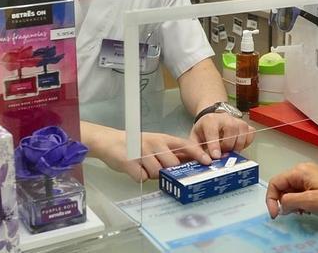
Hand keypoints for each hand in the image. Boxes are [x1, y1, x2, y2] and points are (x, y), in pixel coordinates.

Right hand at [87, 125, 211, 181]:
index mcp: (163, 139)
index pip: (185, 145)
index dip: (197, 153)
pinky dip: (139, 177)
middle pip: (172, 164)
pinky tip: (134, 169)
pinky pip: (141, 177)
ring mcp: (142, 153)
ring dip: (151, 175)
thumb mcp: (156, 143)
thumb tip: (191, 161)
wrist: (110, 141)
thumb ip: (171, 151)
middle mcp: (155, 144)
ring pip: (157, 173)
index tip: (207, 162)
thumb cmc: (136, 144)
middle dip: (168, 171)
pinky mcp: (130, 163)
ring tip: (143, 166)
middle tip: (158, 168)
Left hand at [189, 112, 254, 158]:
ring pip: (242, 134)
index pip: (213, 132)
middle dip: (227, 147)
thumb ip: (197, 152)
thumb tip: (207, 162)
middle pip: (231, 133)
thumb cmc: (203, 131)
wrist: (212, 119)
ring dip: (237, 146)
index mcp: (210, 120)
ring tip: (229, 150)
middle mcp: (225, 118)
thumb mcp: (194, 140)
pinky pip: (250, 134)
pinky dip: (246, 143)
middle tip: (222, 153)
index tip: (216, 156)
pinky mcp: (246, 125)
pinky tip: (238, 145)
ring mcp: (237, 121)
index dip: (214, 145)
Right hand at [265, 162, 317, 218]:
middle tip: (290, 214)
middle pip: (282, 186)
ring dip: (292, 203)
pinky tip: (307, 210)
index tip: (275, 214)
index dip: (271, 199)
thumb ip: (289, 201)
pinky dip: (299, 202)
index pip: (275, 183)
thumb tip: (280, 206)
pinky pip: (299, 193)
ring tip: (302, 211)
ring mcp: (309, 177)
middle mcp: (302, 171)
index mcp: (299, 171)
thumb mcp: (309, 201)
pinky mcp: (315, 184)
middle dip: (283, 201)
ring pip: (290, 191)